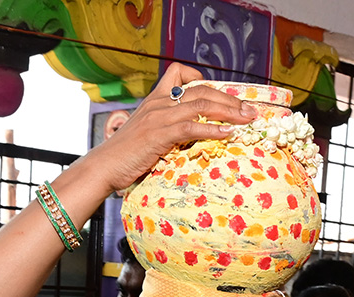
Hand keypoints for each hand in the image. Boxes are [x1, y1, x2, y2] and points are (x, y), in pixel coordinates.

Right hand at [99, 63, 257, 193]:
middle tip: (249, 110)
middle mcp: (158, 103)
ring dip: (229, 111)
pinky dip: (213, 129)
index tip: (223, 95)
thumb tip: (189, 136)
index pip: (180, 73)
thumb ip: (165, 128)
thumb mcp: (146, 134)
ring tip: (246, 119)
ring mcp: (159, 117)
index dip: (204, 79)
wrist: (103, 166)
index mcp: (155, 99)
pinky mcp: (159, 134)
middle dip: (229, 99)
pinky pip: (192, 126)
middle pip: (201, 90)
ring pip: (200, 104)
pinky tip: (228, 133)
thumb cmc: (125, 156)